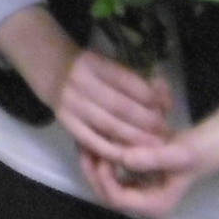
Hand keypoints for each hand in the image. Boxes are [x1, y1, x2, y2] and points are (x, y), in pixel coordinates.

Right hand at [49, 46, 173, 165]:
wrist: (52, 72)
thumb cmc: (90, 69)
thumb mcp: (108, 63)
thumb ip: (133, 79)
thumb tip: (163, 98)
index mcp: (94, 63)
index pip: (127, 81)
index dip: (149, 96)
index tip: (166, 107)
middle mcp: (81, 83)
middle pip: (120, 106)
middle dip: (146, 121)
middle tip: (164, 132)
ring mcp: (72, 105)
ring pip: (108, 126)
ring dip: (134, 138)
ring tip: (154, 146)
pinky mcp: (67, 124)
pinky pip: (93, 141)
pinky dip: (113, 151)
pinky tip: (130, 156)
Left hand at [82, 77, 218, 218]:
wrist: (218, 140)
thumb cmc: (202, 150)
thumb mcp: (179, 154)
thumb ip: (152, 158)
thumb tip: (124, 159)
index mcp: (154, 204)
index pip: (116, 199)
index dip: (103, 178)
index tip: (100, 154)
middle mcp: (146, 200)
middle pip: (107, 192)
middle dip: (93, 170)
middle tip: (83, 143)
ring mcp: (143, 187)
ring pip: (109, 180)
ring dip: (97, 161)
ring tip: (88, 137)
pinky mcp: (143, 173)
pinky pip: (116, 168)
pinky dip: (108, 154)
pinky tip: (102, 134)